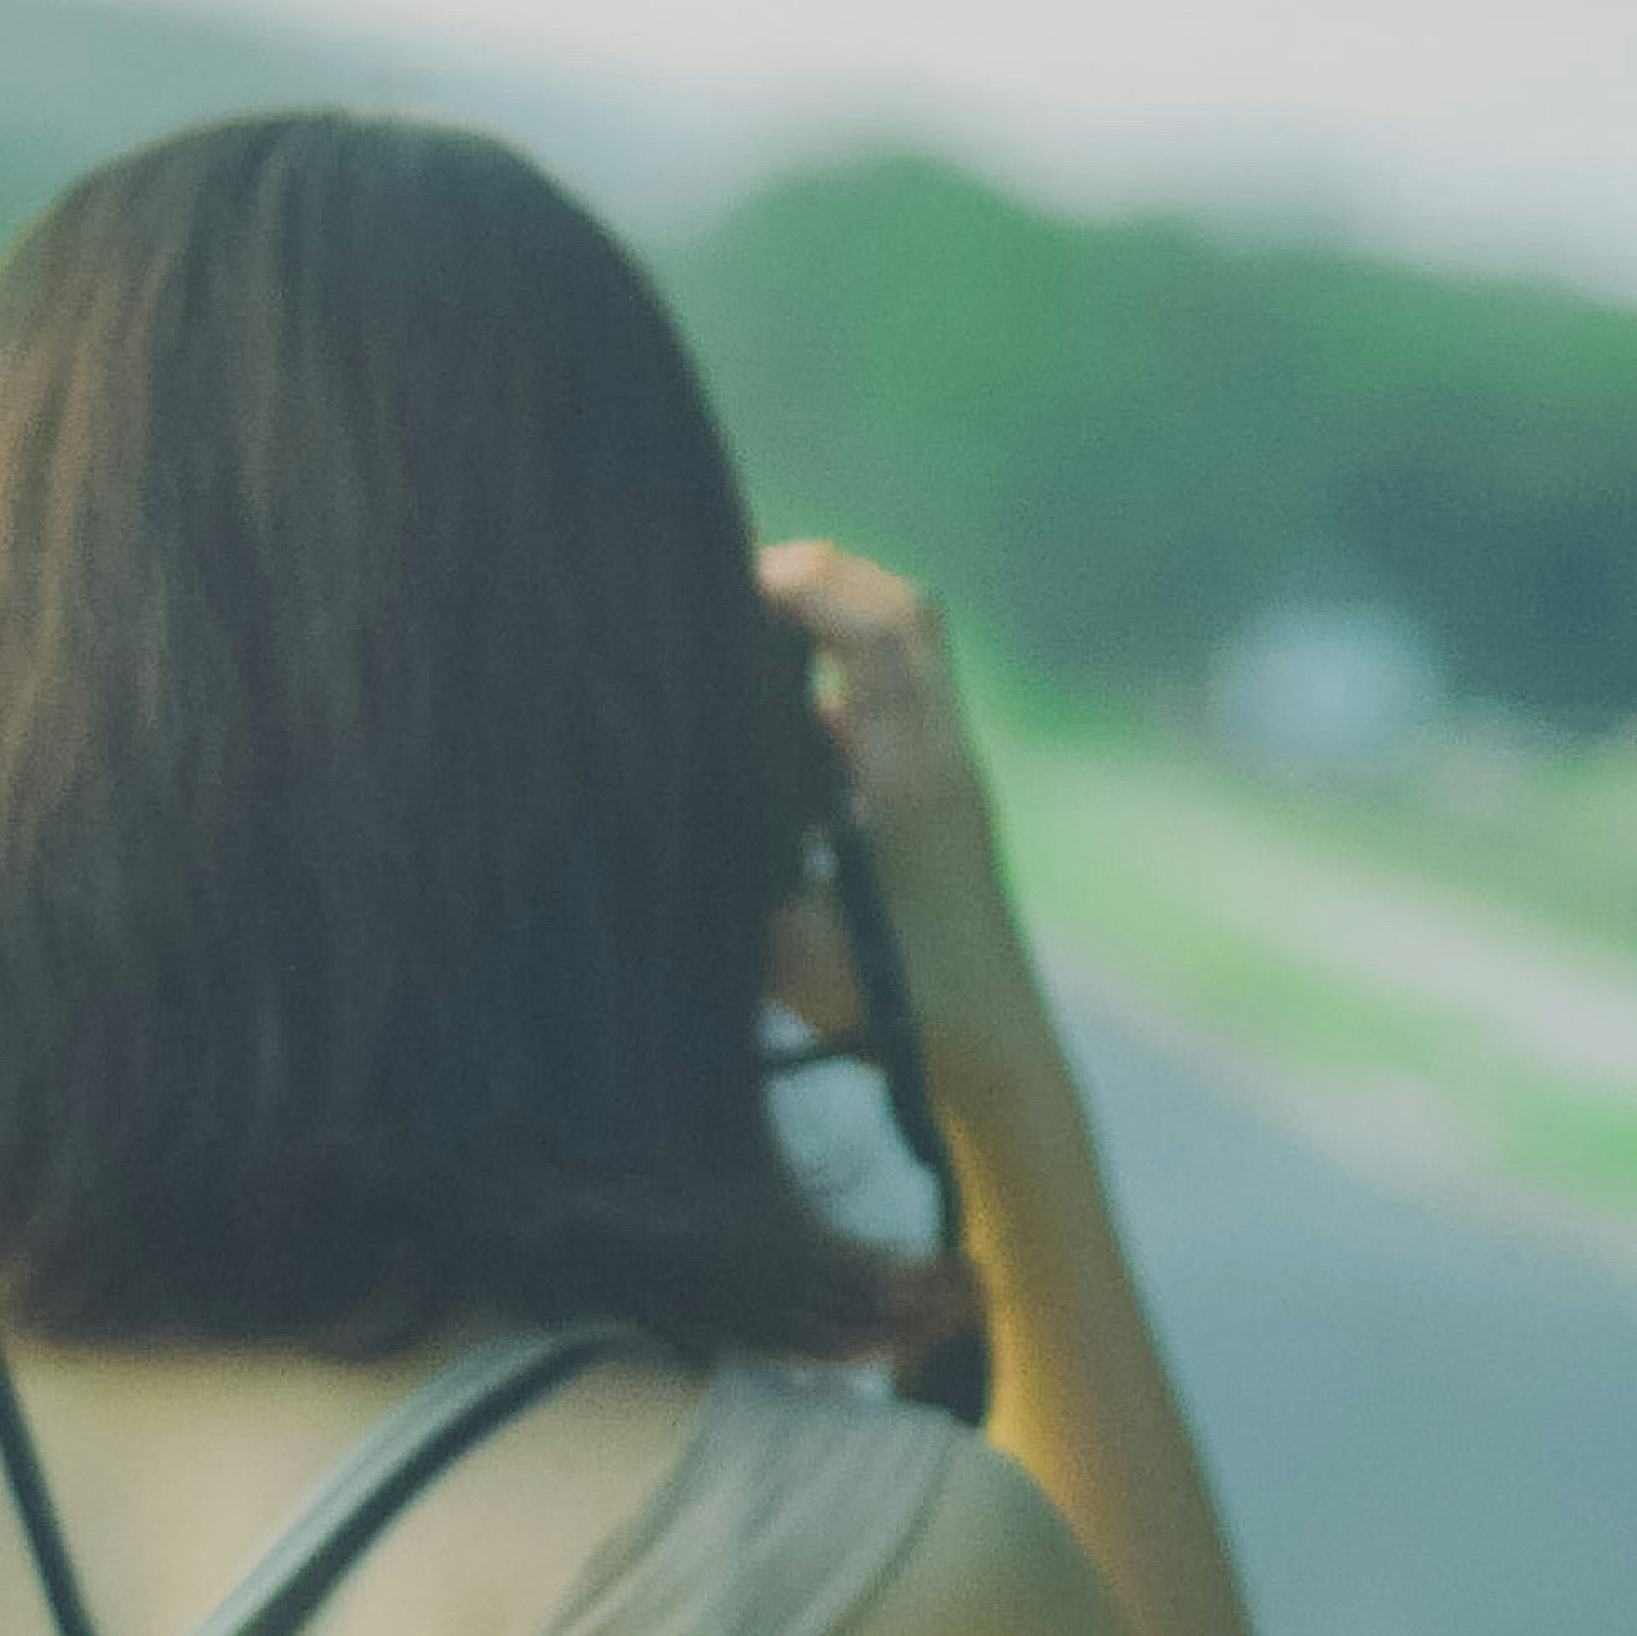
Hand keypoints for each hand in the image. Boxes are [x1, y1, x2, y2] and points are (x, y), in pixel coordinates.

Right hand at [758, 540, 1050, 1098]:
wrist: (994, 1055)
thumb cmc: (896, 1012)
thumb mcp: (785, 947)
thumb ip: (727, 865)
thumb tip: (642, 801)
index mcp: (912, 777)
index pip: (876, 634)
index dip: (803, 586)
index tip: (725, 585)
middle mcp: (942, 756)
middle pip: (906, 610)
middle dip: (820, 579)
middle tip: (734, 591)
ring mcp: (951, 770)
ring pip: (911, 644)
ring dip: (837, 618)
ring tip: (753, 632)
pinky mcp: (944, 793)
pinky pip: (901, 695)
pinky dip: (844, 674)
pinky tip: (781, 718)